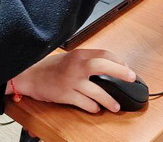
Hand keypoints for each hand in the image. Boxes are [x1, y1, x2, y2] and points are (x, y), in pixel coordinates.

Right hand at [9, 49, 135, 112]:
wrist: (30, 75)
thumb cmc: (49, 67)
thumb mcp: (69, 58)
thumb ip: (86, 61)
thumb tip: (107, 67)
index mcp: (79, 55)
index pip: (104, 53)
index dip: (118, 61)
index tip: (126, 67)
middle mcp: (76, 66)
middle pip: (103, 66)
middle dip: (120, 72)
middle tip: (131, 78)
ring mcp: (71, 81)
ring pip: (97, 91)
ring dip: (109, 100)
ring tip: (116, 106)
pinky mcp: (66, 95)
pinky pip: (85, 103)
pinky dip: (93, 107)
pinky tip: (96, 109)